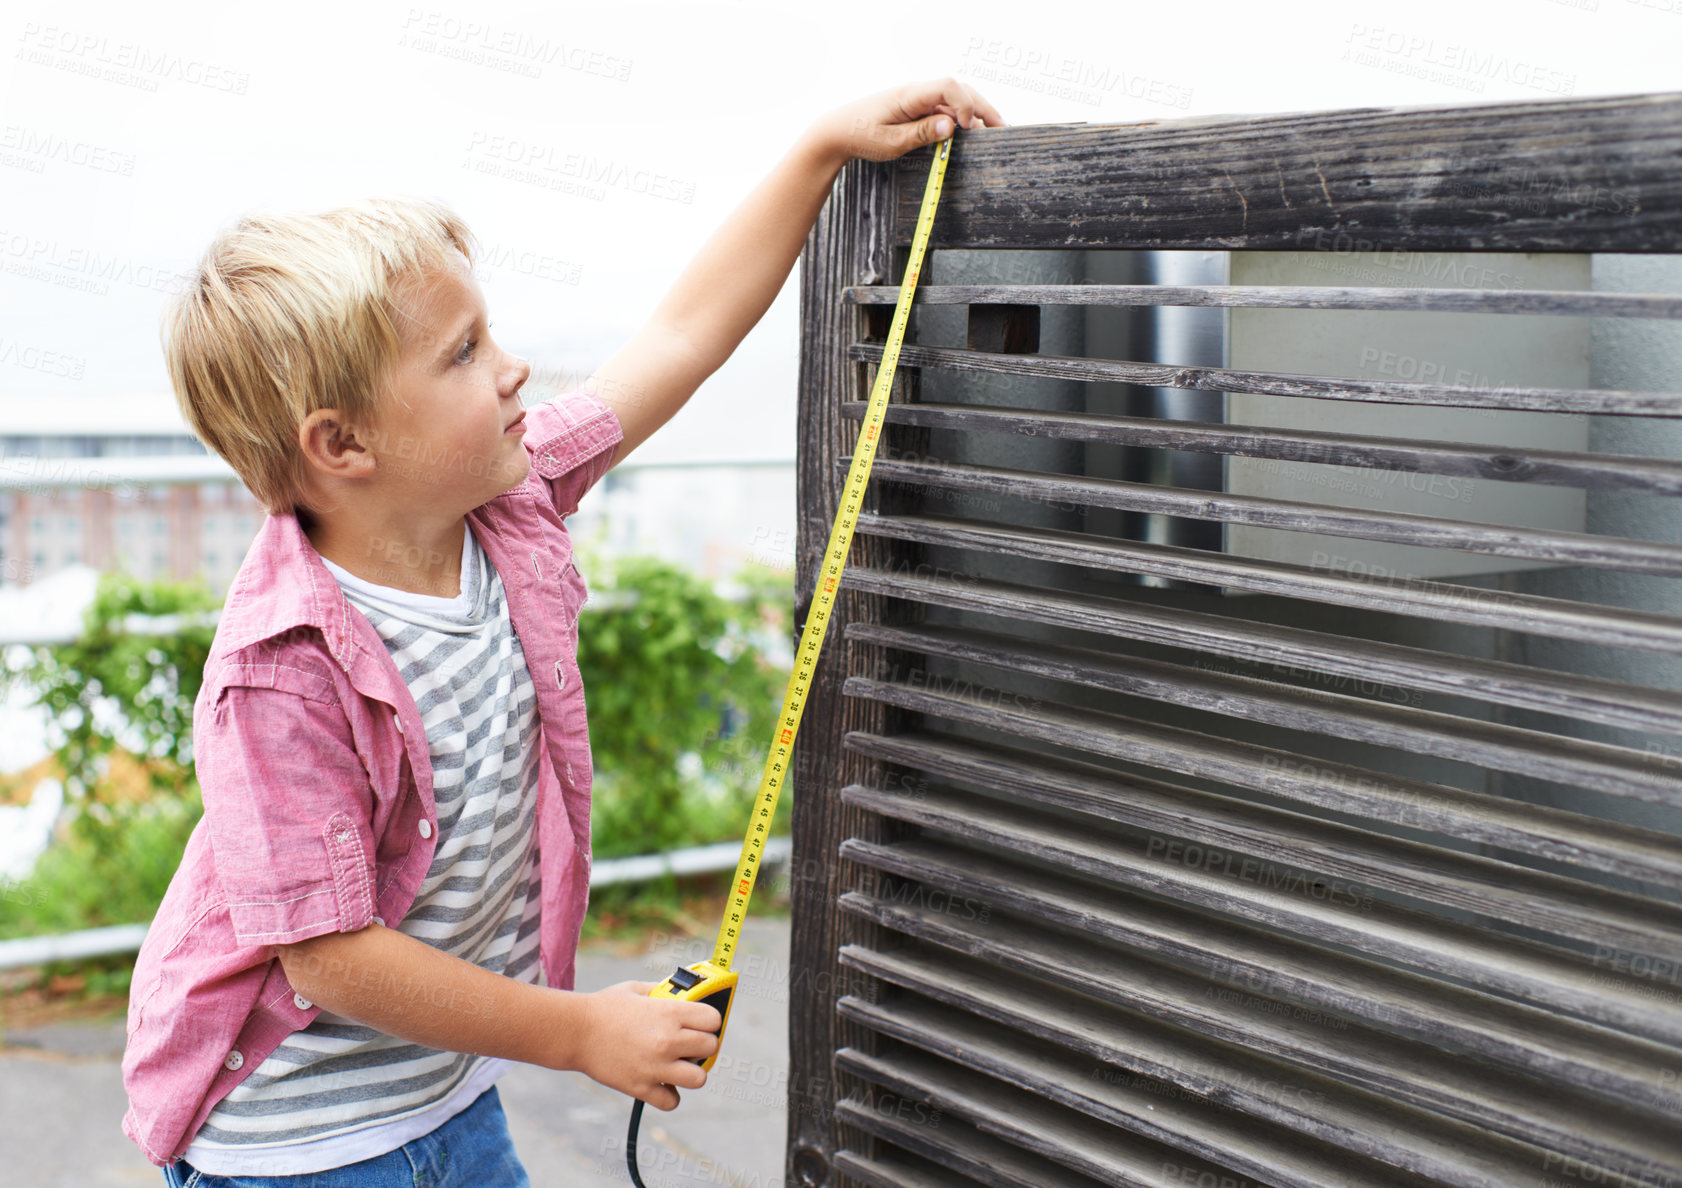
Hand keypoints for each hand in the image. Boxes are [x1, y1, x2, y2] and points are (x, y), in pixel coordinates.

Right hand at [573, 980, 722, 1110]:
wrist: (574, 1031)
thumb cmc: (604, 1007)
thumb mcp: (637, 989)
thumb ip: (663, 993)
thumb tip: (683, 993)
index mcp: (669, 1013)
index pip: (713, 1020)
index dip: (709, 1021)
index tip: (701, 1024)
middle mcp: (667, 1040)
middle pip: (711, 1047)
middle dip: (703, 1045)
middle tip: (688, 1044)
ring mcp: (655, 1066)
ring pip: (699, 1078)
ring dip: (691, 1073)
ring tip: (677, 1066)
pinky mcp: (640, 1087)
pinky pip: (672, 1101)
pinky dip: (669, 1095)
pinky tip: (661, 1083)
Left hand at [817, 76, 1006, 164]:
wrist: (837, 131)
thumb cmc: (860, 135)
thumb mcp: (891, 142)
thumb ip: (922, 133)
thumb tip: (952, 125)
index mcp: (910, 94)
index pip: (949, 86)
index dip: (965, 104)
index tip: (969, 128)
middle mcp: (917, 92)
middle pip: (960, 90)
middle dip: (982, 108)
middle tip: (1001, 130)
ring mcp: (918, 100)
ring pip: (955, 100)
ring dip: (974, 114)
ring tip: (992, 134)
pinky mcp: (917, 109)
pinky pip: (945, 110)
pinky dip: (960, 121)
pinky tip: (970, 136)